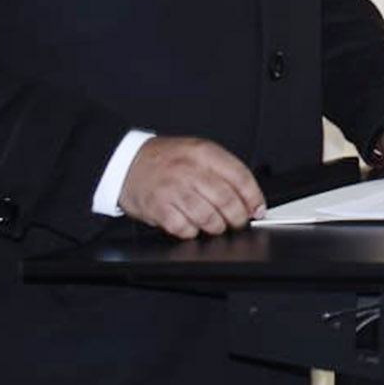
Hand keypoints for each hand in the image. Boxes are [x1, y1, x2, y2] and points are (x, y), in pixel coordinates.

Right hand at [119, 136, 265, 238]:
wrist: (126, 163)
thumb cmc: (165, 160)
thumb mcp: (197, 152)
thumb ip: (223, 171)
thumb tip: (251, 198)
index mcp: (204, 153)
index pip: (240, 176)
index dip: (253, 197)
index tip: (257, 209)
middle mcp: (190, 170)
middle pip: (227, 200)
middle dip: (238, 217)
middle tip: (237, 221)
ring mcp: (174, 190)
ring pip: (209, 218)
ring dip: (216, 227)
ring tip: (215, 225)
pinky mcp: (159, 208)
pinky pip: (185, 229)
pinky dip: (192, 232)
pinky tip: (191, 225)